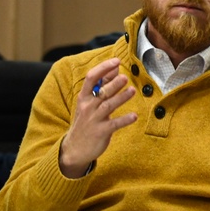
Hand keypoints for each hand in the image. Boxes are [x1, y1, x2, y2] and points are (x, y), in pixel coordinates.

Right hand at [59, 58, 137, 177]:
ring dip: (121, 98)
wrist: (75, 148)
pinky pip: (114, 124)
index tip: (116, 61)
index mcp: (84, 97)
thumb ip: (103, 86)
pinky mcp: (101, 132)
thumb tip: (115, 69)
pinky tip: (134, 116)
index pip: (92, 78)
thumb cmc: (86, 121)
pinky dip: (124, 120)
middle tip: (125, 77)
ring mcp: (94, 120)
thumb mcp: (89, 102)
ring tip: (132, 90)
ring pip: (108, 106)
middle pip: (101, 92)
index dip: (104, 68)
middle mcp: (88, 106)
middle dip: (113, 84)